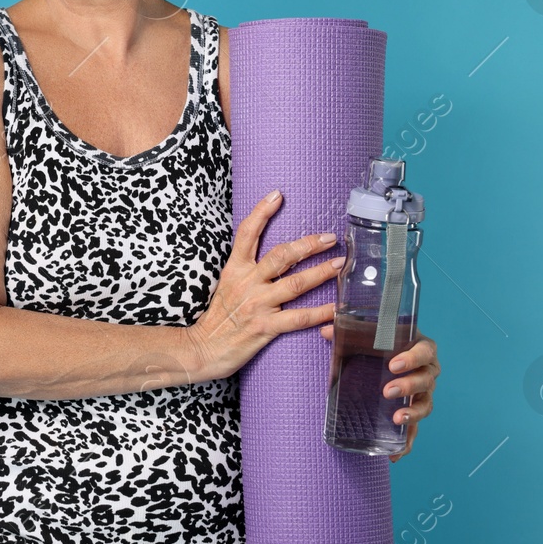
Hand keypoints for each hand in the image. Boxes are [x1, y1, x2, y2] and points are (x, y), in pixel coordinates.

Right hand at [186, 189, 342, 382]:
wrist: (202, 348)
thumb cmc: (217, 319)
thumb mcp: (226, 285)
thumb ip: (246, 271)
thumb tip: (273, 259)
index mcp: (234, 270)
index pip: (247, 233)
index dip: (262, 212)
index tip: (277, 195)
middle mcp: (247, 283)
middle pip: (281, 255)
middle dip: (308, 244)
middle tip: (329, 237)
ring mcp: (257, 304)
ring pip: (295, 283)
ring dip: (321, 272)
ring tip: (340, 263)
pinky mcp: (266, 327)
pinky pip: (299, 318)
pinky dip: (321, 313)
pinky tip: (337, 308)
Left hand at [321, 325, 439, 461]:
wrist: (387, 359)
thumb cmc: (380, 344)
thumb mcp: (367, 336)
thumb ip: (349, 331)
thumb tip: (324, 330)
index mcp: (421, 348)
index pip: (425, 351)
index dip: (412, 358)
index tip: (394, 364)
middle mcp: (427, 371)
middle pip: (426, 379)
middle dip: (408, 386)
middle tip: (387, 391)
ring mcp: (423, 393)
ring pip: (425, 404)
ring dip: (413, 414)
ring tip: (397, 419)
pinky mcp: (414, 412)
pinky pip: (415, 429)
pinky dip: (406, 442)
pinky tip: (395, 454)